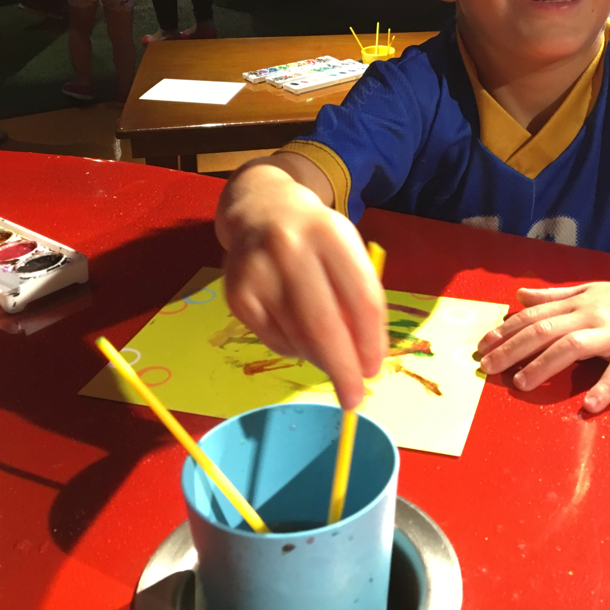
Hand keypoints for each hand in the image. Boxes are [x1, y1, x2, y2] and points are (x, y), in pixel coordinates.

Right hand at [220, 166, 387, 408]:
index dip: (371, 341)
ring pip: (297, 339)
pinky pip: (273, 340)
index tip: (374, 370)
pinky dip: (293, 348)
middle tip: (353, 398)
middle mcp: (289, 249)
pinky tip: (298, 332)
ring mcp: (257, 272)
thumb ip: (359, 298)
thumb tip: (365, 361)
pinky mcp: (236, 294)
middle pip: (324, 326)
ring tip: (329, 354)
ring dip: (319, 359)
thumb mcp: (346, 251)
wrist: (261, 211)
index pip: (361, 299)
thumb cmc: (315, 238)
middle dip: (343, 369)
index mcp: (330, 234)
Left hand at [475, 276, 609, 413]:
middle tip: (488, 367)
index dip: (506, 331)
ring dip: (545, 364)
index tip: (482, 346)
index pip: (534, 316)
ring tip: (522, 383)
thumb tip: (519, 297)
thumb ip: (553, 296)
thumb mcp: (588, 290)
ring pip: (574, 346)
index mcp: (577, 303)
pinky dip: (604, 387)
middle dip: (513, 349)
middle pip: (545, 330)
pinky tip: (589, 405)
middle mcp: (591, 316)